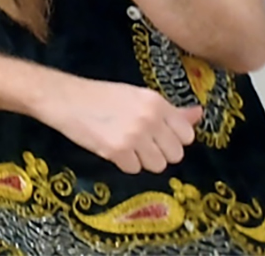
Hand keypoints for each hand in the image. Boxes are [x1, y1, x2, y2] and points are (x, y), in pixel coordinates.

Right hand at [40, 78, 201, 173]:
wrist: (65, 99)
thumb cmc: (100, 96)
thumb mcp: (137, 96)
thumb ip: (170, 110)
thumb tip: (199, 114)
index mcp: (156, 102)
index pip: (187, 135)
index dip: (173, 139)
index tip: (158, 135)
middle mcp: (149, 119)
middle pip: (175, 154)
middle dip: (159, 152)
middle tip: (140, 142)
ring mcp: (134, 136)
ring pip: (157, 165)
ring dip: (143, 160)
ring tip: (126, 146)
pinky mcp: (117, 151)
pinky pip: (134, 169)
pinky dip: (124, 163)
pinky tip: (112, 148)